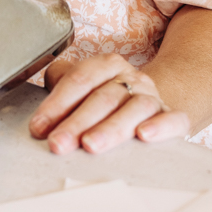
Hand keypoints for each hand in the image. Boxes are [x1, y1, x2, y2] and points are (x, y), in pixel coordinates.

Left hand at [28, 52, 189, 153]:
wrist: (150, 105)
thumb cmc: (107, 99)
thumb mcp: (83, 89)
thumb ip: (59, 90)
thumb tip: (37, 110)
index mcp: (106, 66)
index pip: (80, 80)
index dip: (57, 104)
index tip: (39, 127)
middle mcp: (131, 77)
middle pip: (103, 97)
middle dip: (77, 122)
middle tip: (58, 144)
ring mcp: (153, 96)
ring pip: (134, 108)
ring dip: (111, 128)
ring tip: (91, 145)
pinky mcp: (173, 116)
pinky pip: (173, 119)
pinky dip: (161, 126)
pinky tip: (145, 136)